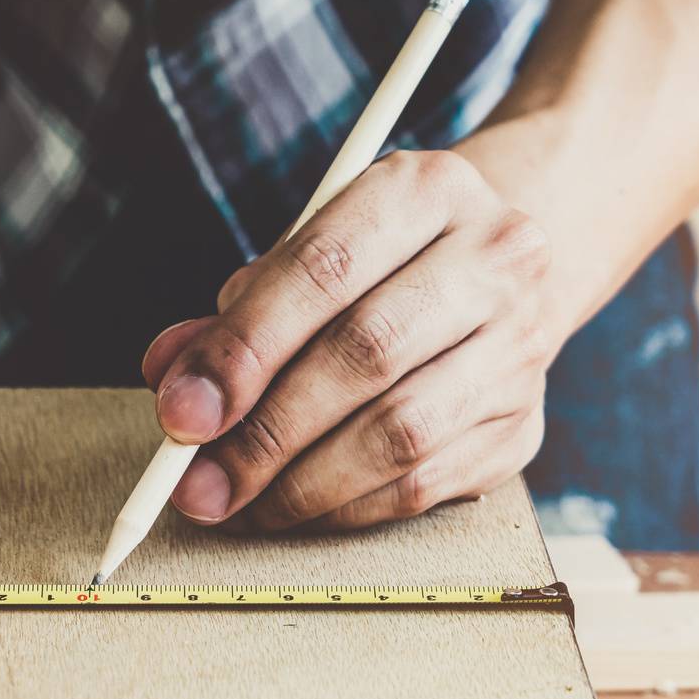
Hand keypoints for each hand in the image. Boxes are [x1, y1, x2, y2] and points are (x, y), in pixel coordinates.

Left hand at [140, 150, 551, 531]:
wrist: (495, 276)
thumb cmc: (374, 268)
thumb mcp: (305, 259)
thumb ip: (235, 318)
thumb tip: (174, 384)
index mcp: (428, 189)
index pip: (325, 269)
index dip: (244, 349)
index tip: (183, 414)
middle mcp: (496, 257)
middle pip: (366, 353)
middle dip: (265, 432)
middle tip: (197, 484)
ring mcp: (522, 344)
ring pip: (401, 433)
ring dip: (302, 485)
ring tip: (238, 503)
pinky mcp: (525, 424)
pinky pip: (425, 486)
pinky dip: (347, 508)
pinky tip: (298, 508)